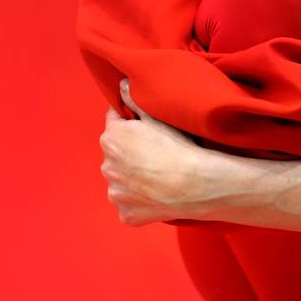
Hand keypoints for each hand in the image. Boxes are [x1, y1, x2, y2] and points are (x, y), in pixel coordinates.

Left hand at [99, 78, 208, 225]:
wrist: (195, 183)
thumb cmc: (178, 146)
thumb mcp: (157, 117)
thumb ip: (135, 100)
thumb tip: (121, 85)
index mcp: (111, 139)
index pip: (113, 123)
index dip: (129, 123)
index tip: (144, 128)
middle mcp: (106, 166)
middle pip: (116, 155)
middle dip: (129, 154)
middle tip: (155, 155)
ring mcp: (115, 194)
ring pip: (121, 182)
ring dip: (133, 180)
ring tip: (159, 178)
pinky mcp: (127, 215)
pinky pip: (130, 206)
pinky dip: (140, 202)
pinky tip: (158, 196)